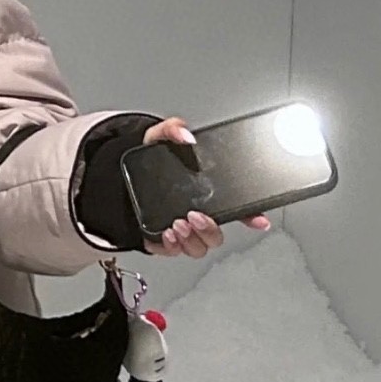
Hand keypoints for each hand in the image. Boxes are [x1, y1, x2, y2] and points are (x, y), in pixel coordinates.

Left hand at [139, 117, 270, 257]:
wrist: (121, 178)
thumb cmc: (150, 163)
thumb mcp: (160, 139)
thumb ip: (172, 129)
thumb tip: (185, 134)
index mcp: (206, 195)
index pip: (238, 209)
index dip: (252, 216)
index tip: (259, 219)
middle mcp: (198, 216)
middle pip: (217, 235)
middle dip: (210, 230)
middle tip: (195, 216)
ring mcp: (182, 231)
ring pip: (199, 248)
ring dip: (192, 240)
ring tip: (178, 224)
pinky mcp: (163, 241)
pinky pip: (174, 252)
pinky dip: (172, 247)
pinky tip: (166, 234)